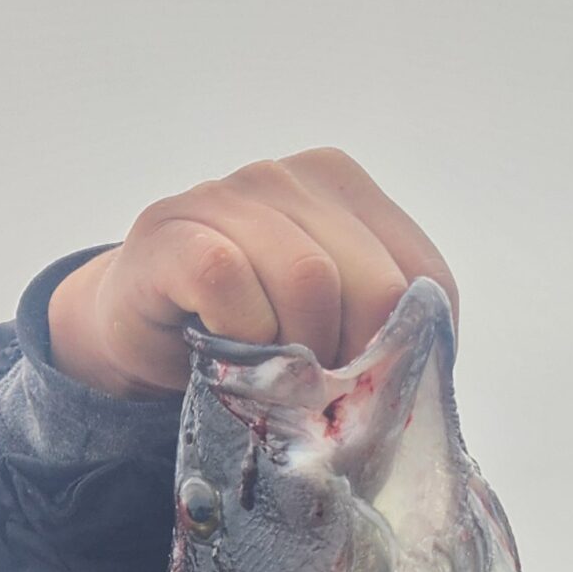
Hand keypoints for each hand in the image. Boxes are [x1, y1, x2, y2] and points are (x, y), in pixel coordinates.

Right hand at [48, 149, 456, 398]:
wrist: (146, 332)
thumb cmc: (253, 334)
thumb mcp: (334, 328)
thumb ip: (384, 333)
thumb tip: (419, 376)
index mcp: (348, 191)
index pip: (425, 277)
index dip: (407, 350)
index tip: (369, 386)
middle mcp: (292, 177)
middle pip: (376, 284)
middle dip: (357, 360)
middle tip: (320, 394)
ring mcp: (229, 192)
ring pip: (309, 280)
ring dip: (298, 354)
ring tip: (272, 373)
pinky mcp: (172, 227)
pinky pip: (230, 281)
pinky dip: (240, 334)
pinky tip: (227, 348)